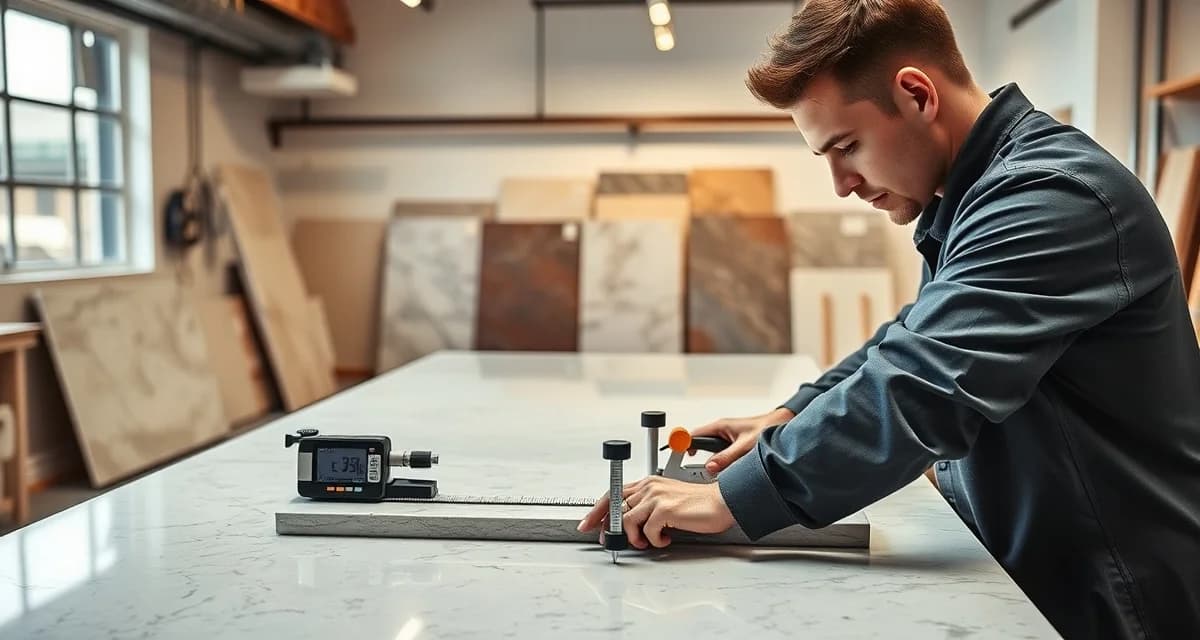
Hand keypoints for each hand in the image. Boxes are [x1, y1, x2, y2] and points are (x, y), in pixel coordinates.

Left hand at [577, 476, 734, 548]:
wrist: (722, 503)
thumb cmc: (699, 505)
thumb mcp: (668, 501)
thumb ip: (648, 508)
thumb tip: (631, 526)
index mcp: (649, 482)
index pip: (614, 493)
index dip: (597, 509)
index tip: (588, 523)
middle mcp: (650, 486)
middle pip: (614, 505)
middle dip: (606, 526)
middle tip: (607, 540)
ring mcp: (656, 497)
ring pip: (627, 520)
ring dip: (635, 537)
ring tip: (647, 541)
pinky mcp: (664, 509)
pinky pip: (646, 532)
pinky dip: (653, 541)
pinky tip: (665, 540)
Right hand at [691, 407, 795, 474]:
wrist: (784, 425)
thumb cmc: (768, 428)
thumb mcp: (746, 446)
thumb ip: (727, 457)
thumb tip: (711, 468)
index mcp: (720, 426)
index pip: (693, 435)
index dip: (682, 444)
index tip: (673, 454)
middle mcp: (721, 431)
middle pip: (699, 445)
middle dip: (695, 458)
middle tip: (690, 471)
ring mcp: (727, 438)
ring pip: (710, 452)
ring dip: (710, 463)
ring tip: (711, 474)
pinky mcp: (734, 445)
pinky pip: (720, 455)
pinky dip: (720, 464)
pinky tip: (725, 472)